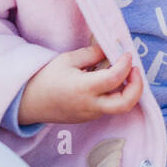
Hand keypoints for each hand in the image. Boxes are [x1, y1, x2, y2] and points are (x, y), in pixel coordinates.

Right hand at [17, 36, 142, 124]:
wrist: (29, 102)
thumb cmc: (46, 78)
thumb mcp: (68, 60)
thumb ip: (92, 54)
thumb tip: (111, 49)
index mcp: (83, 88)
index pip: (114, 78)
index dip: (126, 64)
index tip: (127, 54)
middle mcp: (90, 105)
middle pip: (125, 104)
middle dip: (137, 87)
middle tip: (135, 70)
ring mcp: (91, 114)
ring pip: (119, 106)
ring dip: (127, 90)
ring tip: (123, 72)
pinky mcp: (89, 117)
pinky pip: (109, 107)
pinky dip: (116, 94)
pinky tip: (111, 81)